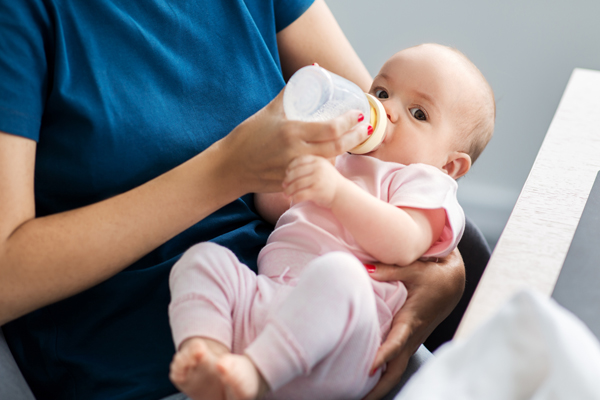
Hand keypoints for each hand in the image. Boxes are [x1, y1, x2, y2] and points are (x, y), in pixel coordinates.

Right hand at [218, 89, 368, 194]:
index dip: (349, 122)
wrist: (230, 167)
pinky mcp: (293, 182)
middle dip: (356, 137)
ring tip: (353, 139)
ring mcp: (295, 169)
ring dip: (344, 151)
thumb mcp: (269, 112)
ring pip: (330, 162)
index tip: (358, 114)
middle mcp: (296, 153)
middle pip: (338, 147)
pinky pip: (316, 172)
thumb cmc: (247, 136)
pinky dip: (327, 163)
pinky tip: (334, 156)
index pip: (331, 129)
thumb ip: (289, 93)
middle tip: (366, 127)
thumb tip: (311, 71)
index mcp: (291, 133)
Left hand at [282, 155, 343, 207]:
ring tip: (285, 194)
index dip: (290, 167)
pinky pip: (300, 194)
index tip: (287, 173)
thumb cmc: (328, 181)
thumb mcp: (321, 168)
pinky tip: (293, 199)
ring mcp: (318, 179)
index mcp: (318, 160)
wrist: (342, 193)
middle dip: (287, 180)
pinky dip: (294, 198)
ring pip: (296, 184)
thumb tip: (287, 170)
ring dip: (288, 190)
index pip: (299, 160)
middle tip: (283, 185)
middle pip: (295, 172)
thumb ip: (308, 165)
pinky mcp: (317, 191)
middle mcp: (318, 168)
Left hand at [362, 249, 465, 399]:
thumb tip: (364, 268)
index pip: (397, 343)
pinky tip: (366, 377)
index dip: (383, 355)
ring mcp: (412, 341)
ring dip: (379, 384)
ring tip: (356, 395)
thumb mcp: (415, 269)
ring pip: (396, 369)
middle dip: (378, 388)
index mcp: (412, 320)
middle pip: (396, 370)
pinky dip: (383, 372)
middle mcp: (412, 336)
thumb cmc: (435, 276)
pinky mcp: (410, 339)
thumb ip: (389, 270)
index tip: (369, 368)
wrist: (454, 282)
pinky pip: (396, 361)